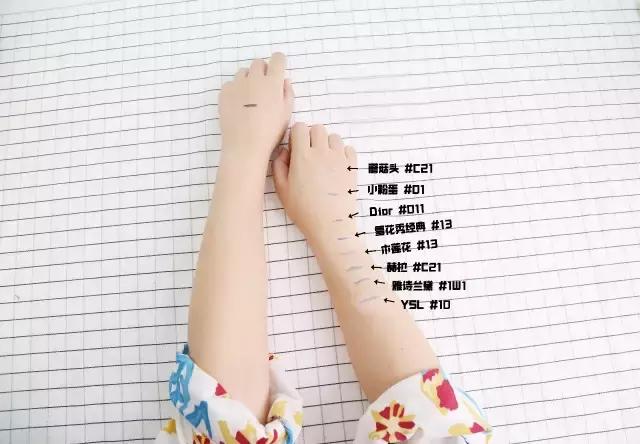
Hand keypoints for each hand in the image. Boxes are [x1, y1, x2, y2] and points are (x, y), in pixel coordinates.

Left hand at [219, 53, 293, 164]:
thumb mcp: (286, 113)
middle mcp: (254, 78)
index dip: (279, 62)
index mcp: (272, 82)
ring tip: (250, 98)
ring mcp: (237, 84)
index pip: (277, 59)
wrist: (245, 145)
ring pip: (243, 72)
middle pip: (258, 63)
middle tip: (264, 87)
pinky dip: (236, 90)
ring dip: (248, 79)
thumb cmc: (270, 131)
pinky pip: (231, 84)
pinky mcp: (224, 92)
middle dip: (263, 71)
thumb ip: (287, 93)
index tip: (278, 70)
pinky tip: (238, 105)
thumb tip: (284, 81)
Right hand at [273, 123, 357, 245]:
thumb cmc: (304, 210)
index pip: (300, 128)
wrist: (330, 225)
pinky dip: (342, 153)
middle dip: (311, 137)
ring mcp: (339, 159)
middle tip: (308, 154)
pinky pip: (348, 149)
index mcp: (303, 156)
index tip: (295, 149)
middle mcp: (322, 153)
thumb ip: (278, 166)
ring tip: (323, 161)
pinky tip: (336, 166)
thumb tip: (284, 151)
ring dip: (327, 144)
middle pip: (317, 128)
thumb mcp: (282, 190)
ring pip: (334, 137)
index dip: (295, 136)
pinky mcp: (352, 167)